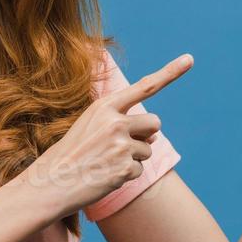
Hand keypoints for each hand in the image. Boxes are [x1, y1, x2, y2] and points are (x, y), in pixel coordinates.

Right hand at [23, 54, 193, 217]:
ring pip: (148, 149)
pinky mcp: (126, 168)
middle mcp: (116, 121)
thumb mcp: (91, 125)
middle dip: (145, 134)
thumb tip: (154, 134)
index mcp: (105, 106)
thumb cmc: (72, 152)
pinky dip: (126, 176)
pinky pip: (140, 170)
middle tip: (121, 146)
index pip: (145, 86)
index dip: (170, 72)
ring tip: (106, 162)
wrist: (52, 181)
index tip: (189, 59)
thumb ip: (122, 121)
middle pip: (154, 123)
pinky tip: (106, 175)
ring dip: (134, 157)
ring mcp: (122, 145)